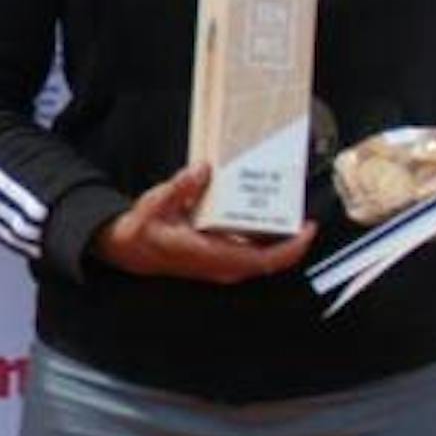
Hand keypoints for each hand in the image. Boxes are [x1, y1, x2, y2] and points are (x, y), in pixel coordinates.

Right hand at [90, 161, 315, 282]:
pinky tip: (268, 218)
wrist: (130, 250)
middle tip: (305, 216)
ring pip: (261, 259)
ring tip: (290, 213)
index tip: (306, 230)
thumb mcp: (155, 203)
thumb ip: (179, 187)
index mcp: (207, 254)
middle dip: (292, 242)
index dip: (288, 248)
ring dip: (280, 240)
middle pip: (268, 262)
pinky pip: (252, 253)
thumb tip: (202, 170)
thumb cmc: (143, 231)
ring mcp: (220, 265)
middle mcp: (218, 265)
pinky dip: (266, 239)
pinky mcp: (219, 259)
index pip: (258, 260)